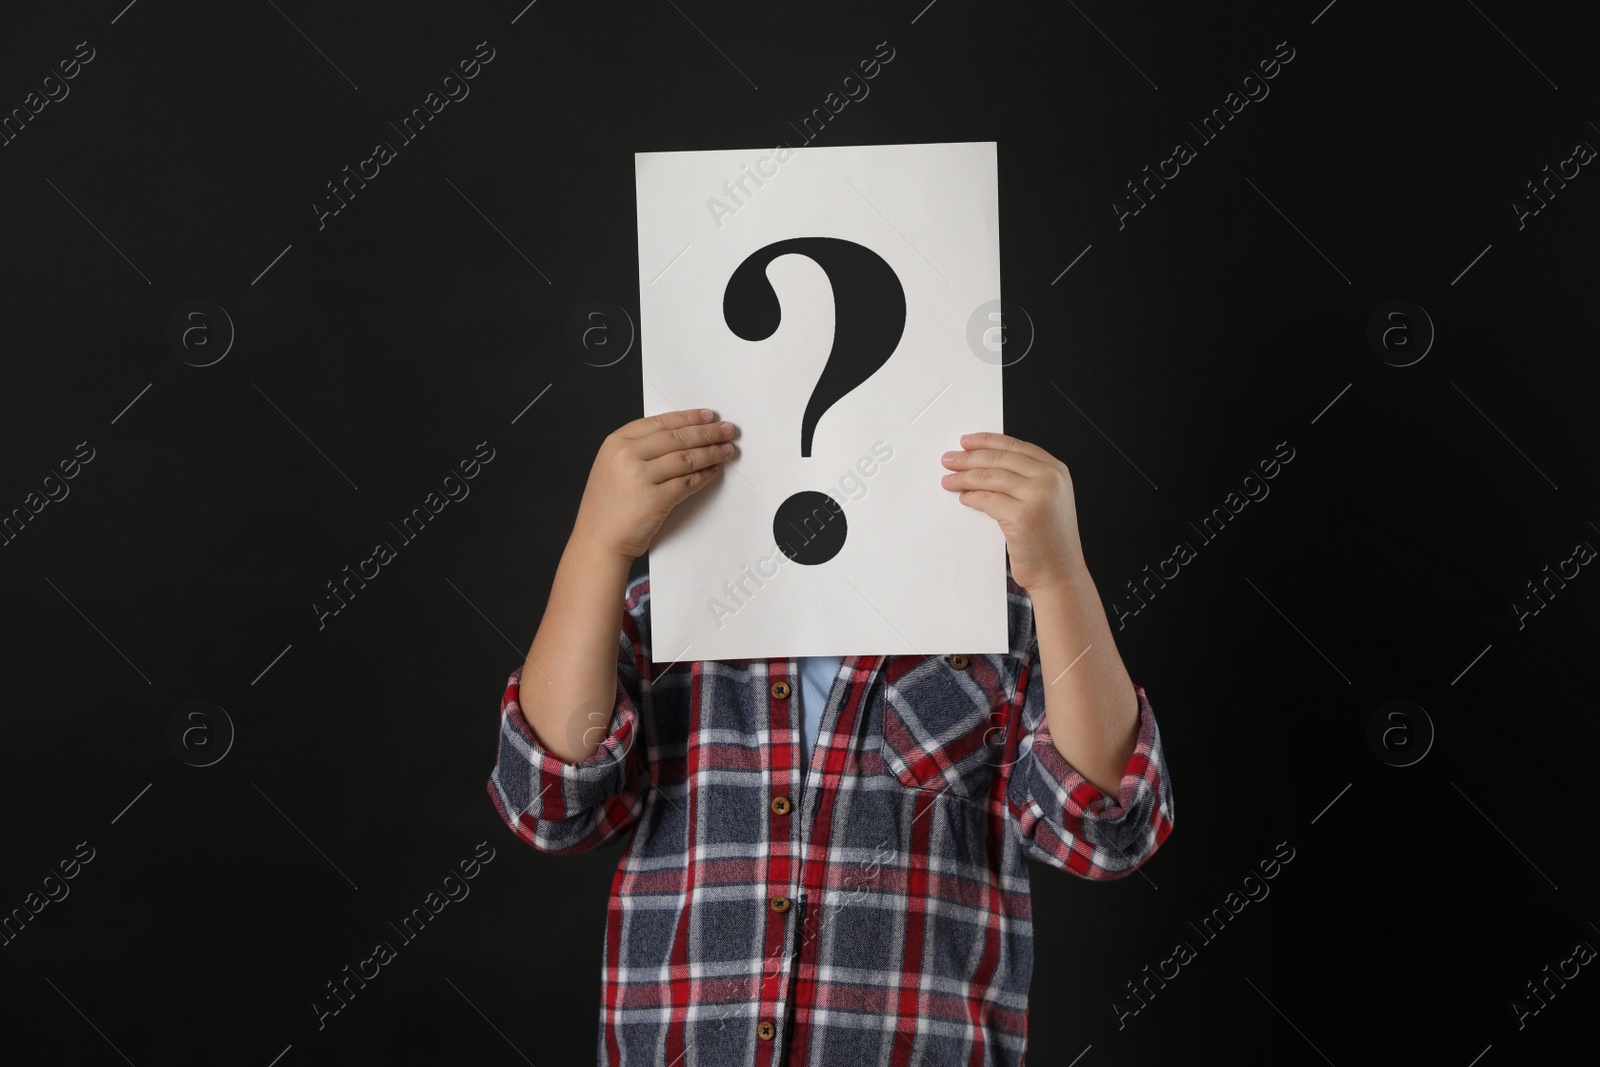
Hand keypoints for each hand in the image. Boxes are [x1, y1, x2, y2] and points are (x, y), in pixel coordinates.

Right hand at [572, 408, 736, 560]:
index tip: (707, 416)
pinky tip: (713, 472)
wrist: (598, 540)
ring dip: (711, 453)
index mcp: (616, 442)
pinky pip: (688, 483)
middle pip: (677, 437)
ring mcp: (641, 477)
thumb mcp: (612, 465)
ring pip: (686, 458)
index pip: (661, 422)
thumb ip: (639, 448)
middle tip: (726, 430)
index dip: (689, 418)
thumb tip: (680, 436)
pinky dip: (704, 476)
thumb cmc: (607, 507)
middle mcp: (627, 455)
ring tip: (726, 450)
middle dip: (707, 433)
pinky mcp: (656, 499)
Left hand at [940, 431, 1085, 592]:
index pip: (1015, 445)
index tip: (966, 442)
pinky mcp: (1022, 516)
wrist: (1059, 572)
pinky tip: (964, 498)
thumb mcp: (1047, 498)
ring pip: (990, 477)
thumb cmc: (1050, 539)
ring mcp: (1038, 496)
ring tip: (949, 481)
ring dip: (964, 477)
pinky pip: (987, 499)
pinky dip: (972, 497)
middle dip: (969, 458)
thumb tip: (984, 464)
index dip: (986, 441)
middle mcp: (1049, 479)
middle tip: (949, 460)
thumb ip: (1025, 478)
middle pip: (999, 458)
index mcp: (1056, 470)